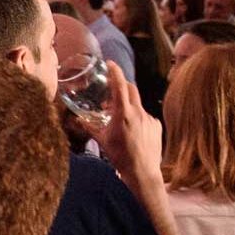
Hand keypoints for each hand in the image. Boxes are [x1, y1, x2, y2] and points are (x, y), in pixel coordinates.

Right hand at [93, 62, 163, 191]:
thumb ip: (91, 128)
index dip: (115, 72)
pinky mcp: (156, 125)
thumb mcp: (103, 141)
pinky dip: (137, 119)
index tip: (110, 63)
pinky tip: (133, 132)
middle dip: (122, 86)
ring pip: (137, 105)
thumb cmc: (120, 157)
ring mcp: (149, 118)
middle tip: (112, 92)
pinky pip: (145, 116)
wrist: (142, 171)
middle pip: (131, 89)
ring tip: (120, 120)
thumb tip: (78, 122)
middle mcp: (138, 112)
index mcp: (124, 114)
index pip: (120, 86)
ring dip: (128, 107)